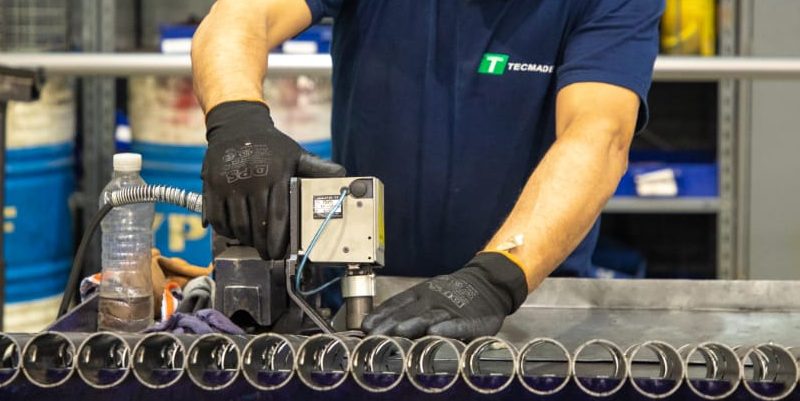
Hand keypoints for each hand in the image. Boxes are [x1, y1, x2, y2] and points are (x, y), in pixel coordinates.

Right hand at [202, 101, 344, 258]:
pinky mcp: (211, 184)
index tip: (279, 252)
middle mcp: (252, 179)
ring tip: (252, 243)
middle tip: (266, 254)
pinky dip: (225, 230)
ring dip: (244, 239)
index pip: (279, 215)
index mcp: (276, 174)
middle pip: (257, 224)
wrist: (237, 125)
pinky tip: (234, 232)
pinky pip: (217, 217)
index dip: (279, 238)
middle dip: (262, 244)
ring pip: (237, 224)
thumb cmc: (271, 145)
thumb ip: (316, 168)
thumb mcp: (295, 153)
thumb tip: (342, 175)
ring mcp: (229, 182)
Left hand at [362, 252, 528, 339]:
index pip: (395, 305)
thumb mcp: (427, 293)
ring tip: (399, 331)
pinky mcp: (470, 319)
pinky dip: (447, 328)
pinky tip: (435, 333)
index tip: (365, 327)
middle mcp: (432, 300)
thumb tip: (376, 322)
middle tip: (374, 335)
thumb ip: (406, 308)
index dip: (380, 316)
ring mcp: (451, 309)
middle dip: (389, 325)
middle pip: (408, 313)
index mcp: (420, 294)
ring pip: (429, 316)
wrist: (487, 282)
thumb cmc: (452, 293)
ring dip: (413, 324)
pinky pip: (457, 324)